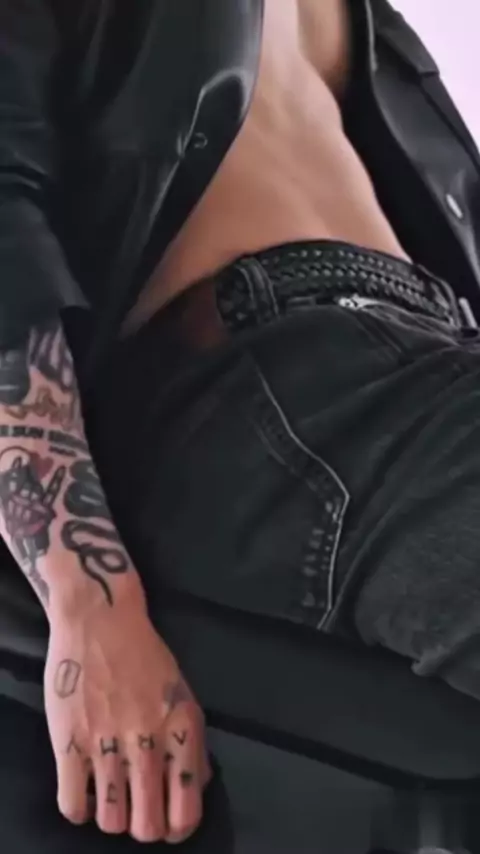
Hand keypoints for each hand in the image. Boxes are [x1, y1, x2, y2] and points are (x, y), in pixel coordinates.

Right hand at [44, 599, 210, 842]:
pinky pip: (73, 805)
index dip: (177, 826)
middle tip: (136, 809)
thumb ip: (191, 741)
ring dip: (111, 815)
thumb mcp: (182, 692)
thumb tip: (197, 787)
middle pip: (148, 827)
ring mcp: (107, 743)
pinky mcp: (70, 741)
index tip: (166, 819)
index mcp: (182, 729)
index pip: (187, 809)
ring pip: (111, 821)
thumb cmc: (144, 653)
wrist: (101, 618)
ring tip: (109, 794)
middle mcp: (148, 741)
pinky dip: (79, 808)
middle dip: (144, 826)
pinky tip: (82, 788)